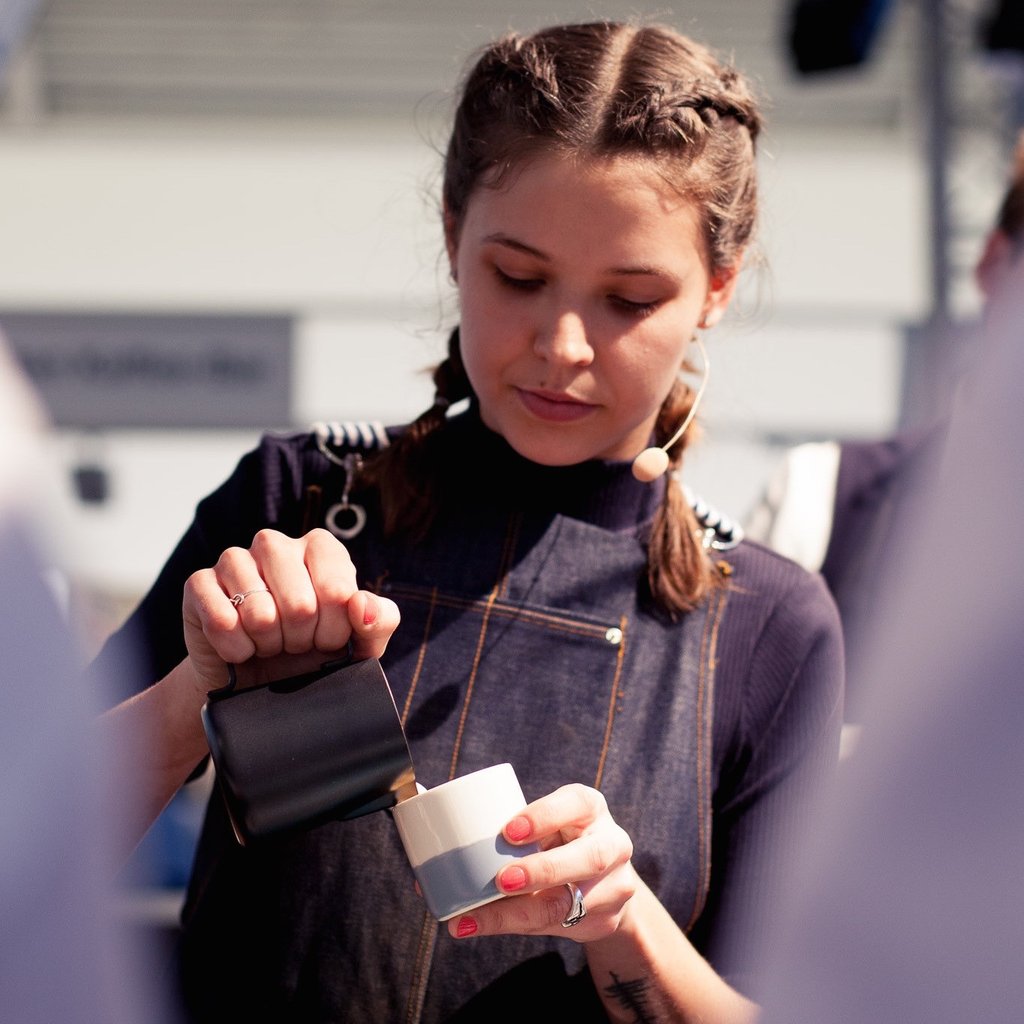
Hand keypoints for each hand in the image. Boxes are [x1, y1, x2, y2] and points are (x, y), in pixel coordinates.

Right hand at [182, 527, 399, 694]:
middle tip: (294, 643)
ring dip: (268, 646)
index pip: (338, 593)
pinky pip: (221, 623)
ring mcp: (234, 559)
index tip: (327, 639)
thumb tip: (362, 606)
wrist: (255, 683)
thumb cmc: (313, 655)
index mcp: (321, 548)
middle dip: (301, 640)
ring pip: (260, 615)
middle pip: (300, 606)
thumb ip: (379, 621)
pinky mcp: (198, 583)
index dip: (334, 631)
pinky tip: (240, 649)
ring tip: (269, 644)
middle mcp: (275, 543)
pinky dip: (235, 650)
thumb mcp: (360, 644)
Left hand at [446, 783, 634, 941]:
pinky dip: (518, 927)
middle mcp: (610, 842)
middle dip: (542, 870)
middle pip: (587, 857)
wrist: (604, 885)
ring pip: (575, 902)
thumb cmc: (555, 842)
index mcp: (588, 809)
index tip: (509, 829)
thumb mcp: (541, 824)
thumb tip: (419, 807)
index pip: (576, 803)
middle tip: (500, 879)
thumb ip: (497, 822)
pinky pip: (561, 927)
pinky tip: (482, 926)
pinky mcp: (605, 919)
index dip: (545, 815)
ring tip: (479, 914)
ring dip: (524, 910)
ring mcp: (614, 884)